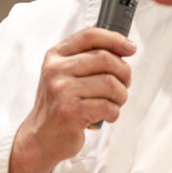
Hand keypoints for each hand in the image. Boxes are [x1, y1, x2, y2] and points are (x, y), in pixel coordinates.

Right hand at [5, 28, 134, 172]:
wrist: (40, 137)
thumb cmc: (60, 104)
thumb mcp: (66, 73)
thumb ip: (89, 57)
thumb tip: (125, 47)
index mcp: (56, 55)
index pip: (90, 35)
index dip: (115, 39)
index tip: (131, 48)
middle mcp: (56, 70)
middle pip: (105, 58)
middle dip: (124, 72)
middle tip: (124, 84)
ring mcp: (61, 90)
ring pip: (110, 83)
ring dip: (121, 95)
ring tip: (115, 102)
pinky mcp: (70, 111)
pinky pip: (108, 105)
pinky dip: (114, 111)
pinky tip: (107, 115)